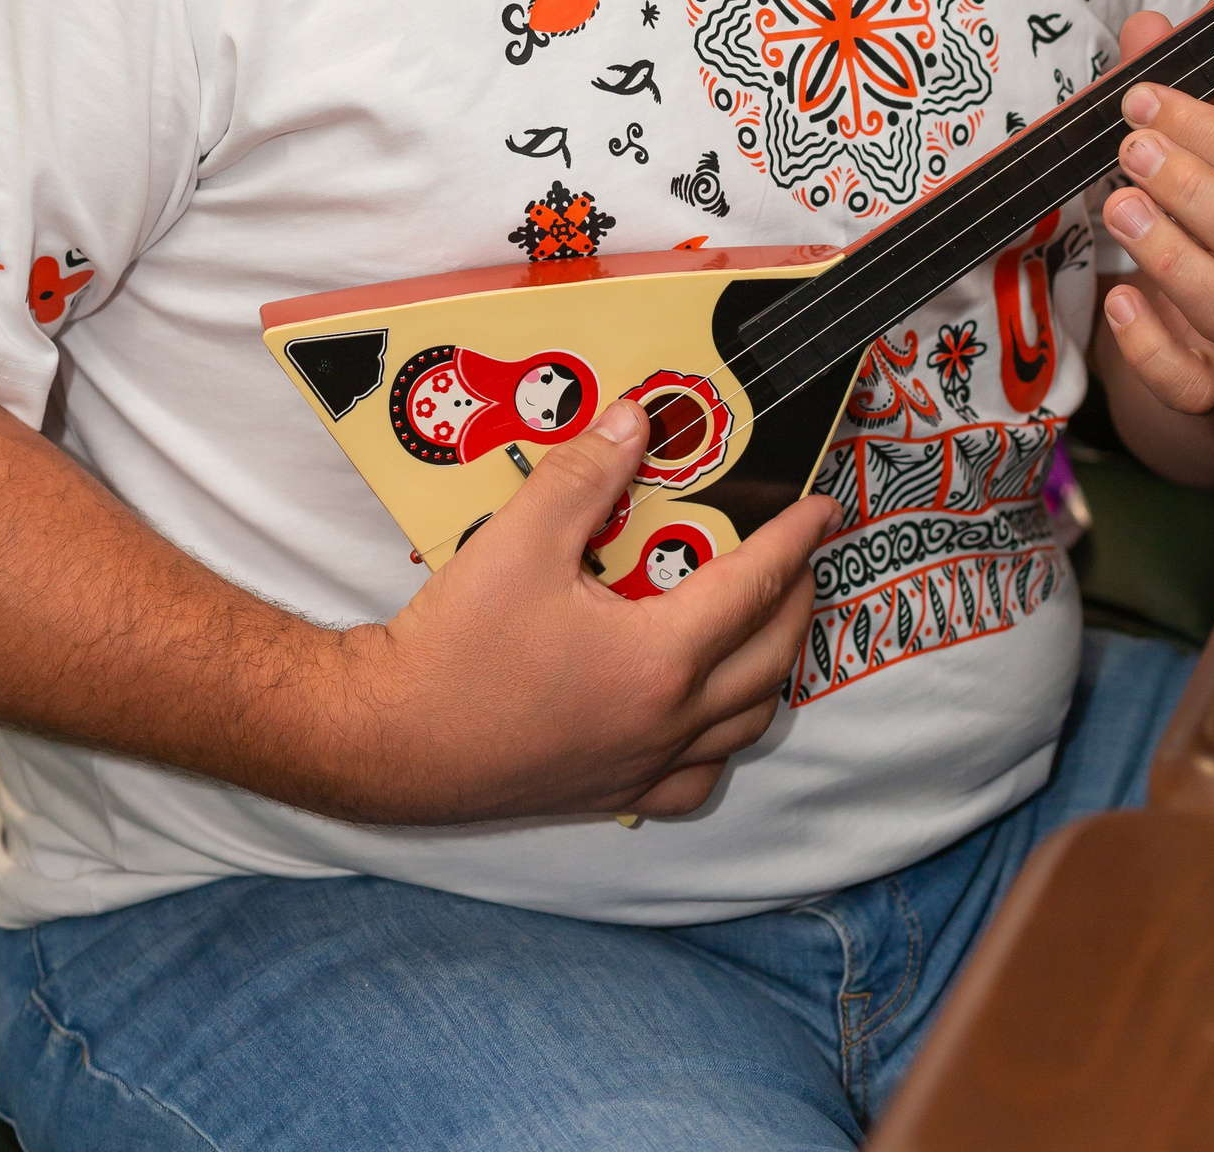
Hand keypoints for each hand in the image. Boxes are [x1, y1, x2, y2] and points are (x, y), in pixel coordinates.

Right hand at [319, 399, 832, 825]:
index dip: (794, 541)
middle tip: (802, 555)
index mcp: (659, 659)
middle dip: (798, 598)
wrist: (389, 740)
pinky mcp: (611, 793)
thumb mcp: (520, 538)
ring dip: (770, 669)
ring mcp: (642, 766)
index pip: (753, 587)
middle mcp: (667, 722)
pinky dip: (719, 745)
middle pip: (769, 658)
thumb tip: (636, 420)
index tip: (824, 509)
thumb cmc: (455, 645)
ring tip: (766, 623)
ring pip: (744, 726)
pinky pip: (695, 779)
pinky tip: (703, 717)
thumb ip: (587, 473)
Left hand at [1095, 11, 1213, 419]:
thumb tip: (1147, 28)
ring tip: (1118, 208)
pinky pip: (1196, 385)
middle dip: (1193, 193)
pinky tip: (1119, 299)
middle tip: (1132, 151)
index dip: (1206, 130)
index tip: (1141, 100)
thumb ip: (1187, 91)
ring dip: (1173, 259)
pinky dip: (1152, 347)